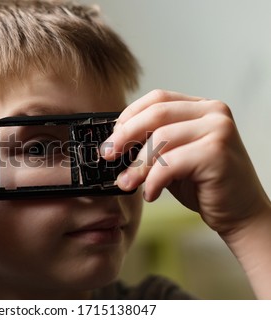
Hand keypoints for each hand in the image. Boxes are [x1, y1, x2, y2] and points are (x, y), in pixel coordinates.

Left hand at [102, 90, 268, 234]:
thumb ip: (152, 143)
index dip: (129, 116)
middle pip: (156, 113)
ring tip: (127, 183)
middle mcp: (213, 112)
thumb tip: (113, 144)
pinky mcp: (217, 152)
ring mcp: (218, 129)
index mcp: (201, 107)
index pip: (157, 99)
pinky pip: (170, 163)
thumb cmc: (203, 185)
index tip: (111, 138)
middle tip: (107, 155)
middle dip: (125, 136)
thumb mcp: (173, 157)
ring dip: (137, 165)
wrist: (240, 213)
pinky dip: (153, 181)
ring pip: (160, 139)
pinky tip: (151, 194)